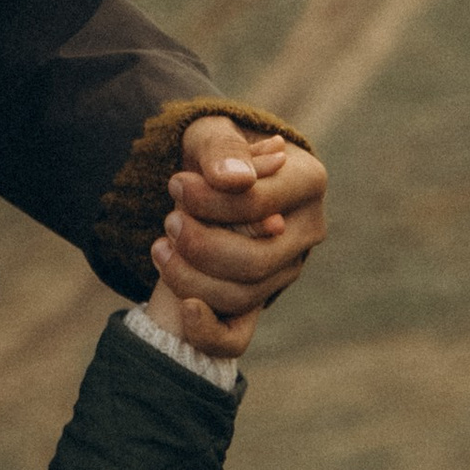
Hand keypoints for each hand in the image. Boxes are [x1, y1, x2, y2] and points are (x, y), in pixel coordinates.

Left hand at [148, 118, 327, 358]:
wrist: (210, 182)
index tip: (176, 185)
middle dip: (202, 245)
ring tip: (161, 247)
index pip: (260, 205)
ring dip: (191, 278)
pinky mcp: (261, 300)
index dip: (211, 201)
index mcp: (308, 181)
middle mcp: (308, 232)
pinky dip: (207, 331)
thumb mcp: (211, 134)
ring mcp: (287, 270)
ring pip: (243, 296)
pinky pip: (236, 336)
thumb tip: (236, 181)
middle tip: (169, 222)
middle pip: (256, 260)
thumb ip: (222, 148)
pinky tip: (184, 308)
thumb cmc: (214, 153)